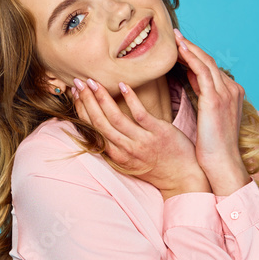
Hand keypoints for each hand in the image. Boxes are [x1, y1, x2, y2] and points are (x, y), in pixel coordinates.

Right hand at [70, 76, 207, 196]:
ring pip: (116, 118)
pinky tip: (123, 85)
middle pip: (100, 123)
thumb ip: (116, 145)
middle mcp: (126, 150)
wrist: (183, 177)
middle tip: (79, 82)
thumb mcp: (130, 161)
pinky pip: (140, 114)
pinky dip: (130, 99)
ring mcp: (142, 142)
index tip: (75, 94)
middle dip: (87, 101)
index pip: (93, 130)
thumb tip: (102, 126)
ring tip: (94, 82)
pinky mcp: (159, 133)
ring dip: (102, 98)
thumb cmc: (157, 166)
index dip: (82, 110)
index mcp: (116, 156)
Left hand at [174, 31, 251, 194]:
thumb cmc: (213, 146)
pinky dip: (191, 58)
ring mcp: (225, 93)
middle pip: (209, 61)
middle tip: (175, 35)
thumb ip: (203, 96)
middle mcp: (232, 89)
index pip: (211, 69)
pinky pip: (201, 71)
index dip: (195, 56)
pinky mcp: (216, 98)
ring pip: (205, 62)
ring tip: (174, 37)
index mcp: (232, 94)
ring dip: (189, 48)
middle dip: (191, 47)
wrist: (222, 162)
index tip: (180, 48)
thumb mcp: (209, 116)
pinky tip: (179, 49)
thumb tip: (190, 79)